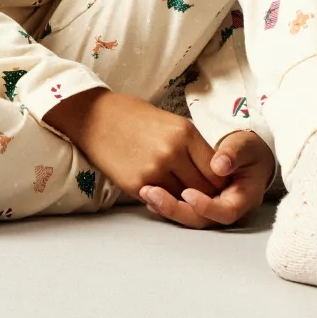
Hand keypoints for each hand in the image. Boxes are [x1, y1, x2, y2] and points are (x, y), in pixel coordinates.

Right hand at [48, 88, 223, 203]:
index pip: (216, 168)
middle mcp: (173, 152)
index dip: (220, 180)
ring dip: (186, 200)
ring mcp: (154, 171)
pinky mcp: (137, 185)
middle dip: (207, 194)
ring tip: (185, 196)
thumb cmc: (134, 116)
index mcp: (185, 132)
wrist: (96, 118)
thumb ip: (191, 145)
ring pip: (183, 198)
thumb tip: (213, 169)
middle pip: (203, 187)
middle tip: (206, 196)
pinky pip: (161, 201)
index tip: (219, 184)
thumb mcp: (171, 122)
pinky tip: (164, 194)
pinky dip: (165, 200)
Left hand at [141, 130, 275, 229]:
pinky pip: (182, 209)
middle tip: (154, 193)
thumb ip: (234, 154)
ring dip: (166, 207)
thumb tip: (219, 166)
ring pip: (188, 217)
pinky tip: (149, 192)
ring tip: (146, 192)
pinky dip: (165, 202)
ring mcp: (212, 210)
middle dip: (176, 209)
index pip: (225, 212)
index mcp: (244, 199)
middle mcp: (227, 209)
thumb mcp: (246, 146)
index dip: (205, 206)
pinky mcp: (199, 205)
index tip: (188, 192)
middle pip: (201, 220)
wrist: (246, 153)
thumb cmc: (249, 149)